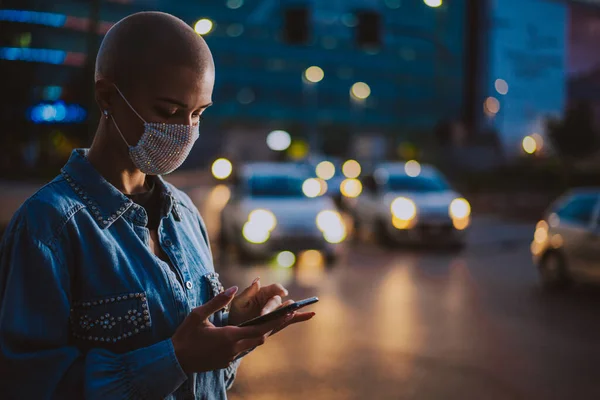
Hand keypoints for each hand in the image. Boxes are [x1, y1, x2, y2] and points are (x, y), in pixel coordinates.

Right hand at [171, 286, 293, 373]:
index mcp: (229, 335)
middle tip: (288, 313)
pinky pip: (242, 349)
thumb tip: (233, 287)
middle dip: (274, 325)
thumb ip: (218, 301)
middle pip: (260, 337)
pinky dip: (249, 339)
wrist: (174, 360)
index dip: (275, 321)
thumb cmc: (185, 335)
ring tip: (273, 320)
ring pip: (252, 343)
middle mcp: (233, 348)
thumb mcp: (198, 314)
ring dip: (261, 332)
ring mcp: (230, 357)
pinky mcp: (226, 362)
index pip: (259, 328)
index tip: (288, 312)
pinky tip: (251, 330)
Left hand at [227, 278, 314, 333]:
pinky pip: (292, 318)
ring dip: (291, 310)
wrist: (236, 329)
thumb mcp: (238, 302)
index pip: (274, 288)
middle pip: (279, 301)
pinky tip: (311, 314)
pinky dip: (302, 316)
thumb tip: (258, 280)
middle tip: (265, 315)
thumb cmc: (236, 314)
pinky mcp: (279, 321)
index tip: (281, 293)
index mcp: (263, 293)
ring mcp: (277, 312)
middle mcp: (272, 301)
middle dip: (274, 308)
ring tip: (293, 312)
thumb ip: (248, 292)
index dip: (279, 289)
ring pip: (288, 308)